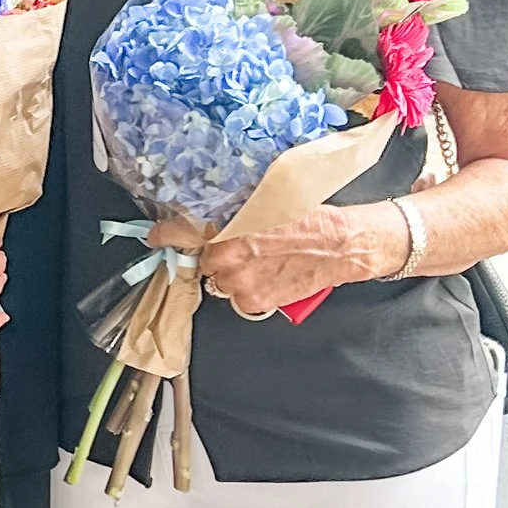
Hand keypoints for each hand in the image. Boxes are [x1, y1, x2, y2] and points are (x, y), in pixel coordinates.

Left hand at [198, 204, 404, 319]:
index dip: (180, 237)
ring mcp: (242, 285)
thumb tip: (213, 215)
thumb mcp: (264, 205)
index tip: (169, 238)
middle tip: (245, 253)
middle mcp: (230, 262)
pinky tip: (270, 278)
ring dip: (237, 277)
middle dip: (222, 259)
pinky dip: (252, 292)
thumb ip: (234, 215)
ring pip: (224, 283)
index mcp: (228, 235)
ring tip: (263, 265)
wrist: (338, 245)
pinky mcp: (256, 302)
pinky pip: (241, 300)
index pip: (189, 238)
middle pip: (209, 264)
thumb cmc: (308, 222)